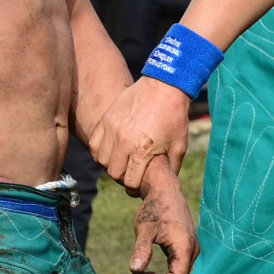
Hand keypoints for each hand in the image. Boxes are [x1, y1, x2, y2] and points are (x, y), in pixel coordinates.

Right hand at [91, 76, 192, 190]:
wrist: (165, 86)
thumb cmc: (174, 116)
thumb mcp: (180, 145)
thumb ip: (172, 167)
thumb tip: (166, 182)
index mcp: (142, 151)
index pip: (129, 181)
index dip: (135, 186)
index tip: (139, 183)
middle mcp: (123, 142)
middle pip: (114, 173)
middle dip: (123, 176)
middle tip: (131, 170)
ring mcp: (112, 130)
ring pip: (101, 160)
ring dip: (110, 163)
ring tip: (121, 159)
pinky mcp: (106, 119)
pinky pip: (94, 143)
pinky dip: (99, 150)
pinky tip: (110, 149)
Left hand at [129, 156, 197, 273]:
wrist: (165, 190)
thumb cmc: (154, 207)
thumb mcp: (144, 228)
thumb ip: (141, 249)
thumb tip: (134, 270)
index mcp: (184, 246)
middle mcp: (192, 250)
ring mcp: (191, 249)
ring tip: (139, 273)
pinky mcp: (186, 248)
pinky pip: (178, 269)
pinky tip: (148, 269)